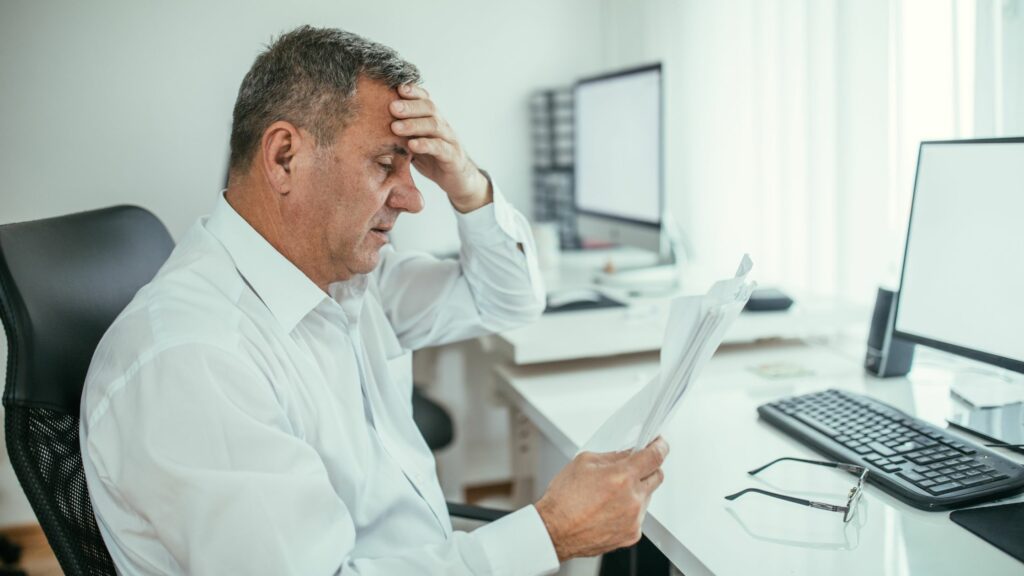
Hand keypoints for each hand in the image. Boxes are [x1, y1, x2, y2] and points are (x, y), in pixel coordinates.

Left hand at [389, 84, 490, 212]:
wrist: (457, 180)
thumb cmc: (432, 159)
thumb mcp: (414, 143)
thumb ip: (401, 134)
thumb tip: (373, 124)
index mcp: (433, 119)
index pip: (425, 99)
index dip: (413, 91)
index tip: (396, 88)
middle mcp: (442, 126)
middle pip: (429, 108)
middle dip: (410, 106)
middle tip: (392, 107)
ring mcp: (449, 140)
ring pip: (434, 126)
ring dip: (414, 124)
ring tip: (396, 127)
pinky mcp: (453, 157)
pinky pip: (440, 148)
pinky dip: (426, 145)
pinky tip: (412, 145)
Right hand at [535, 438, 668, 561]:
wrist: (554, 531)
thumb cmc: (564, 500)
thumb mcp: (584, 462)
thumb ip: (612, 457)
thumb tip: (629, 454)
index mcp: (622, 477)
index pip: (655, 457)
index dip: (660, 447)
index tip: (660, 444)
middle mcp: (632, 499)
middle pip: (656, 476)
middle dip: (647, 469)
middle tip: (631, 469)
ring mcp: (634, 519)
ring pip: (646, 497)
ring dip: (634, 491)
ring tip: (609, 496)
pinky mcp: (631, 534)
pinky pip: (638, 516)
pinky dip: (628, 511)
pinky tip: (608, 510)